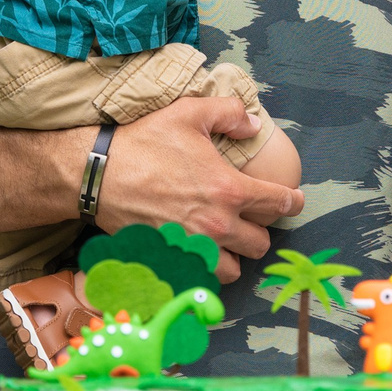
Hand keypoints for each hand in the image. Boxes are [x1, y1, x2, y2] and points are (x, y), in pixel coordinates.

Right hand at [95, 96, 304, 278]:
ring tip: (227, 242)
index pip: (277, 204)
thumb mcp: (188, 113)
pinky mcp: (171, 260)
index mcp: (228, 190)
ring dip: (234, 256)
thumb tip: (253, 124)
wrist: (97, 174)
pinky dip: (205, 269)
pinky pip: (200, 277)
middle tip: (251, 220)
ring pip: (233, 269)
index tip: (295, 201)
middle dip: (260, 232)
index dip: (293, 202)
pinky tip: (200, 254)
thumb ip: (229, 114)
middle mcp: (216, 225)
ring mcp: (193, 246)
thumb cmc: (142, 143)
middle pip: (260, 244)